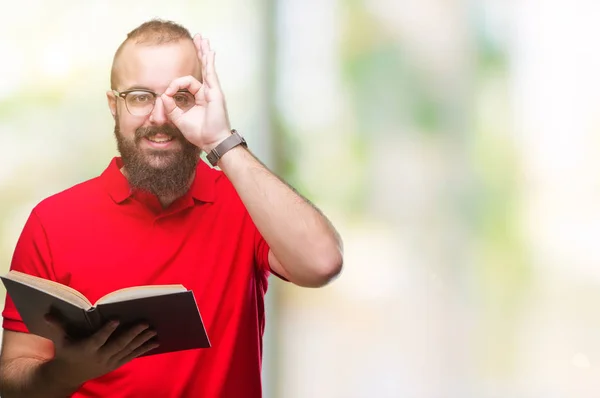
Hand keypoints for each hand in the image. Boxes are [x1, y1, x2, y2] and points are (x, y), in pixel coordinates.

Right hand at [44, 314, 157, 387]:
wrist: (69, 375)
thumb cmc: (67, 351)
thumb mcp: (61, 339)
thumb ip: (58, 325)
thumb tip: (48, 313)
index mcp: (86, 348)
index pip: (97, 339)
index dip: (107, 330)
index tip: (117, 319)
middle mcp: (100, 356)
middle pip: (118, 344)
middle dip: (133, 333)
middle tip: (146, 322)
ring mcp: (110, 362)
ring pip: (128, 350)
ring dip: (142, 340)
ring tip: (154, 330)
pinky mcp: (116, 364)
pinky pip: (132, 356)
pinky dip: (144, 349)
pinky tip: (155, 342)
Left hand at [161, 34, 231, 152]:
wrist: (211, 140)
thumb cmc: (199, 132)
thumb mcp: (179, 119)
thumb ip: (170, 107)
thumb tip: (163, 95)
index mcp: (198, 98)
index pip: (185, 83)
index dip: (173, 86)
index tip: (166, 94)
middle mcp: (206, 92)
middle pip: (202, 68)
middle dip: (199, 53)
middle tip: (197, 39)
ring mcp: (212, 90)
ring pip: (207, 67)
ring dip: (203, 52)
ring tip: (202, 39)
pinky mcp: (215, 92)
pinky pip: (211, 73)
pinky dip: (210, 61)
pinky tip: (209, 51)